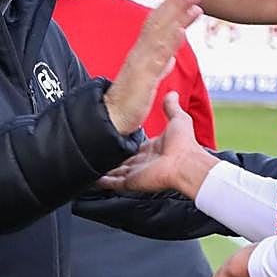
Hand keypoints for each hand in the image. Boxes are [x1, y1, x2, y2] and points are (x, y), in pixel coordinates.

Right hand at [98, 92, 218, 197]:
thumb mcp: (178, 119)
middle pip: (124, 161)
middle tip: (98, 152)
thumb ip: (171, 107)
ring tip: (91, 165)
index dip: (125, 144)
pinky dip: (103, 181)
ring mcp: (137, 173)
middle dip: (112, 158)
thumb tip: (172, 93)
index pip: (135, 147)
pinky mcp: (132, 182)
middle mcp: (143, 162)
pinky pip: (114, 183)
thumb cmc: (184, 144)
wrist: (185, 164)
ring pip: (116, 172)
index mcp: (152, 149)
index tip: (115, 138)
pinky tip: (94, 178)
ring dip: (105, 169)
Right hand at [104, 0, 202, 135]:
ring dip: (176, 16)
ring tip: (191, 1)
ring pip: (160, 34)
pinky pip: (158, 56)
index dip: (170, 9)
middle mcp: (140, 53)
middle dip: (175, 5)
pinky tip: (182, 30)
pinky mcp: (144, 76)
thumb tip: (170, 59)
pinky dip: (171, 42)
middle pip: (157, 23)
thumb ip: (159, 67)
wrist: (112, 119)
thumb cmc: (129, 101)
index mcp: (141, 53)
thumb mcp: (148, 81)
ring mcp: (141, 62)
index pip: (156, 26)